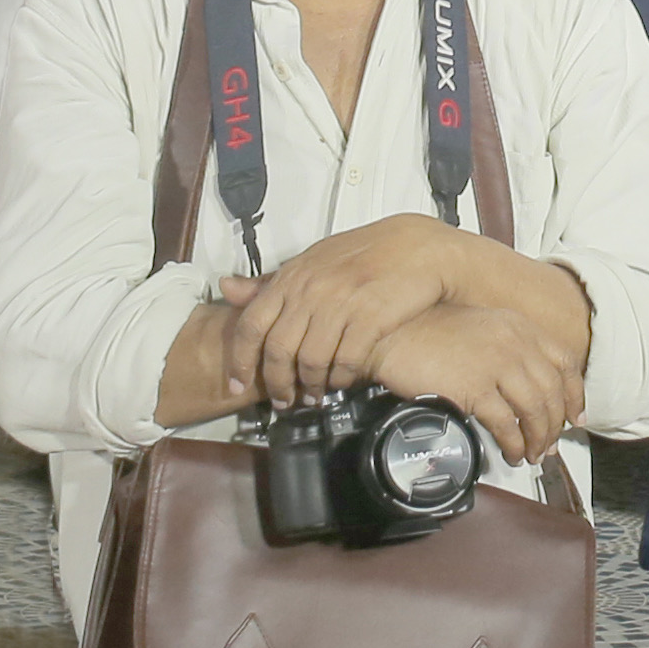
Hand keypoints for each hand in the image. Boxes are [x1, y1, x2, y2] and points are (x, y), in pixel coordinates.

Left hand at [219, 214, 458, 407]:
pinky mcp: (371, 318)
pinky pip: (346, 361)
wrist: (420, 248)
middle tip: (283, 399)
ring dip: (311, 385)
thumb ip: (273, 283)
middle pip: (279, 350)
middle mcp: (312, 289)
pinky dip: (341, 378)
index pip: (251, 325)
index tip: (237, 385)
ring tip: (315, 395)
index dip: (240, 362)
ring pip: (312, 360)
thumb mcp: (314, 261)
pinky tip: (342, 381)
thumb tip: (228, 289)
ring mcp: (342, 303)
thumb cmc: (368, 254)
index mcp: (293, 276)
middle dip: (278, 383)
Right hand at [366, 304, 585, 465]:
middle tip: (549, 445)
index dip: (574, 394)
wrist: (394, 335)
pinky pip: (506, 424)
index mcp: (518, 327)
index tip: (574, 415)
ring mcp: (496, 363)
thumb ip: (508, 349)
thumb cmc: (428, 334)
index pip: (564, 362)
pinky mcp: (475, 387)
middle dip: (555, 425)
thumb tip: (527, 384)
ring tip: (530, 455)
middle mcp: (513, 342)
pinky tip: (510, 452)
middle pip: (552, 392)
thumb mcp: (481, 328)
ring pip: (534, 411)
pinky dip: (513, 444)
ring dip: (537, 439)